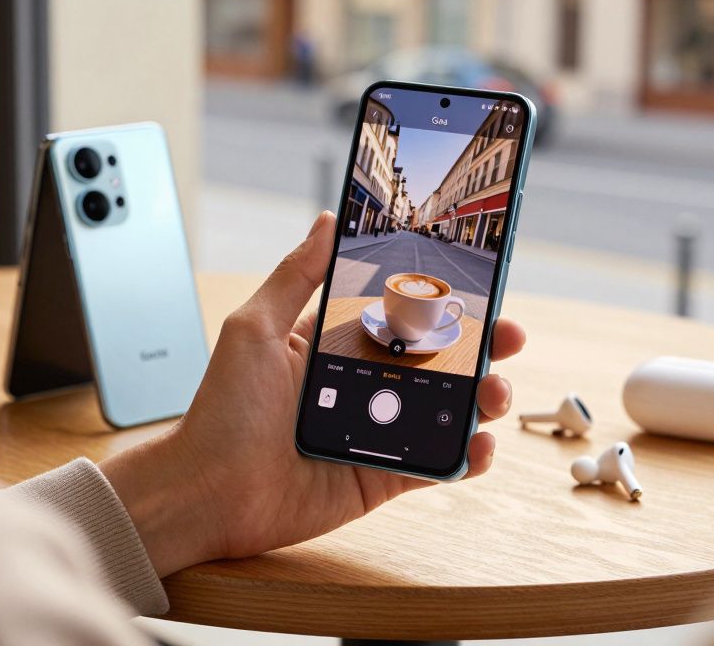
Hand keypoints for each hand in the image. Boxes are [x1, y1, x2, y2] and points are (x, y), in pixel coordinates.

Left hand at [101, 212, 525, 576]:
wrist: (206, 493)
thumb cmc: (220, 412)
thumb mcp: (254, 328)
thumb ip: (295, 274)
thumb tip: (326, 220)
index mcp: (334, 346)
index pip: (401, 317)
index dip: (443, 304)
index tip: (479, 289)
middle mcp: (360, 387)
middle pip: (435, 362)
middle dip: (479, 348)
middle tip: (508, 338)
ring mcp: (375, 435)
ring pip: (445, 412)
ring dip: (482, 399)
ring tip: (495, 393)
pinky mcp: (380, 480)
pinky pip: (433, 466)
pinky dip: (464, 458)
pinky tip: (478, 445)